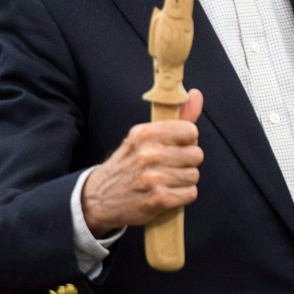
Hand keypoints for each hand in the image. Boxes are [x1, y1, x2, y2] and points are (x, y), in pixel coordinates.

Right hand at [81, 89, 203, 235]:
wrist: (97, 199)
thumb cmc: (126, 165)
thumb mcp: (142, 138)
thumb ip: (174, 118)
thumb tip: (196, 94)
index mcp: (144, 134)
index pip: (190, 131)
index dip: (187, 141)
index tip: (175, 147)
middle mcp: (148, 154)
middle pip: (196, 155)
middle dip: (186, 162)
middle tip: (169, 167)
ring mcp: (153, 178)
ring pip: (194, 175)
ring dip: (184, 180)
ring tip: (166, 181)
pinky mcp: (158, 199)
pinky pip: (191, 193)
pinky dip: (182, 196)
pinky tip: (167, 194)